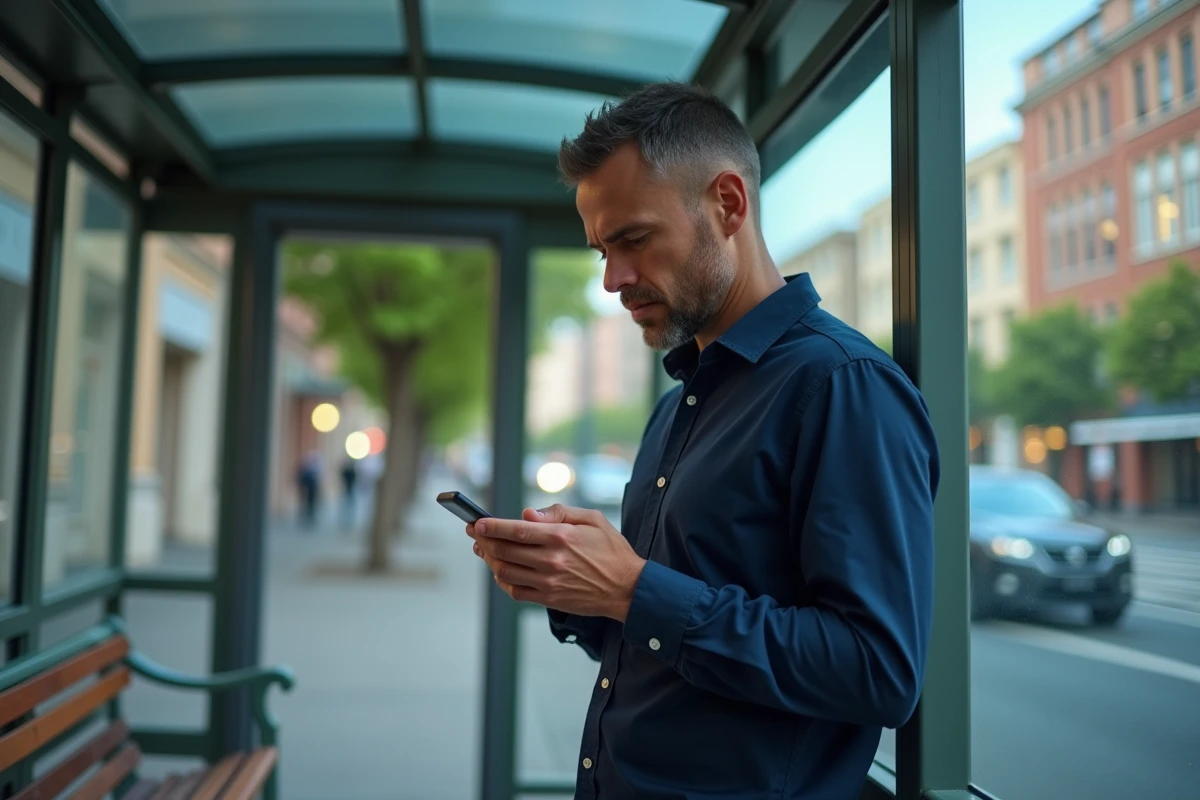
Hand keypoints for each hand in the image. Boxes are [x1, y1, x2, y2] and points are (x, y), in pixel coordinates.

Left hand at [466, 504, 645, 620]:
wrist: (627, 588)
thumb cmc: (611, 550)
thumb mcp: (592, 519)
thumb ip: (558, 512)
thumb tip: (527, 515)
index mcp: (561, 537)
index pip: (516, 530)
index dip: (492, 526)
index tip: (477, 523)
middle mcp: (551, 560)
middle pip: (504, 550)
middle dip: (483, 541)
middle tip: (475, 534)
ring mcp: (548, 582)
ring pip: (505, 571)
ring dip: (489, 560)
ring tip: (484, 551)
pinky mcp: (549, 599)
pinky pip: (515, 591)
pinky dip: (502, 581)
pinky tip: (500, 571)